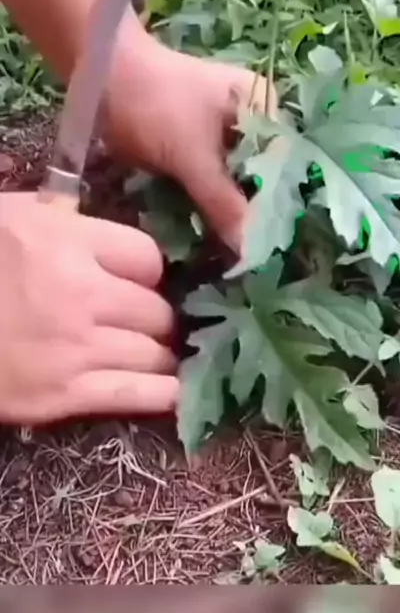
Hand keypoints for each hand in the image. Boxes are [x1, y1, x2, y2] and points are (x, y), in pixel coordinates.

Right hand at [0, 193, 177, 424]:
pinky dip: (162, 393)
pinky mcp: (63, 395)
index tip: (138, 280)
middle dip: (155, 316)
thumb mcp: (13, 218)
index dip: (147, 271)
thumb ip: (61, 217)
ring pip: (154, 354)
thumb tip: (97, 221)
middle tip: (144, 321)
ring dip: (157, 353)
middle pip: (157, 310)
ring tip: (152, 353)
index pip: (148, 258)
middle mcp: (81, 294)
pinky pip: (137, 395)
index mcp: (67, 242)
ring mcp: (76, 348)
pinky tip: (170, 389)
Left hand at [106, 36, 277, 250]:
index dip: (282, 203)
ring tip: (237, 250)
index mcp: (264, 106)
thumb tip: (250, 251)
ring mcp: (223, 131)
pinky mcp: (196, 144)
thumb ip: (223, 202)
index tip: (276, 243)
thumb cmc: (154, 104)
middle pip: (262, 175)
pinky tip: (215, 231)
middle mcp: (252, 117)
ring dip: (233, 210)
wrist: (99, 73)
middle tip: (255, 255)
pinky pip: (214, 179)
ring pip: (237, 180)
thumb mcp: (191, 156)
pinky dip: (211, 201)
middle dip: (256, 211)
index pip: (287, 164)